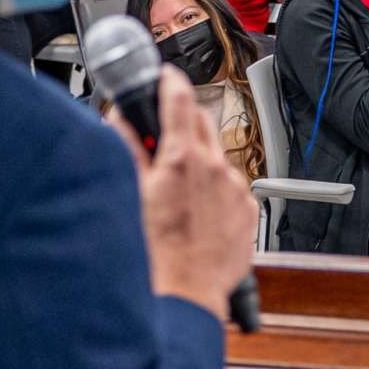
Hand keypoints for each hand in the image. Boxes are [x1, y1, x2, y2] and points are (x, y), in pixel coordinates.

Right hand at [116, 68, 258, 319]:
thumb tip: (120, 123)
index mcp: (182, 158)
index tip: (166, 76)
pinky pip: (232, 187)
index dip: (170, 81)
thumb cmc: (157, 253)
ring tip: (178, 191)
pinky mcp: (248, 210)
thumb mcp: (132, 194)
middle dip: (182, 121)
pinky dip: (216, 190)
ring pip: (217, 157)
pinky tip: (197, 212)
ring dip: (199, 162)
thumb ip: (128, 150)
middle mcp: (215, 167)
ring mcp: (235, 188)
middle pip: (201, 122)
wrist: (187, 292)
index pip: (179, 98)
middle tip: (163, 136)